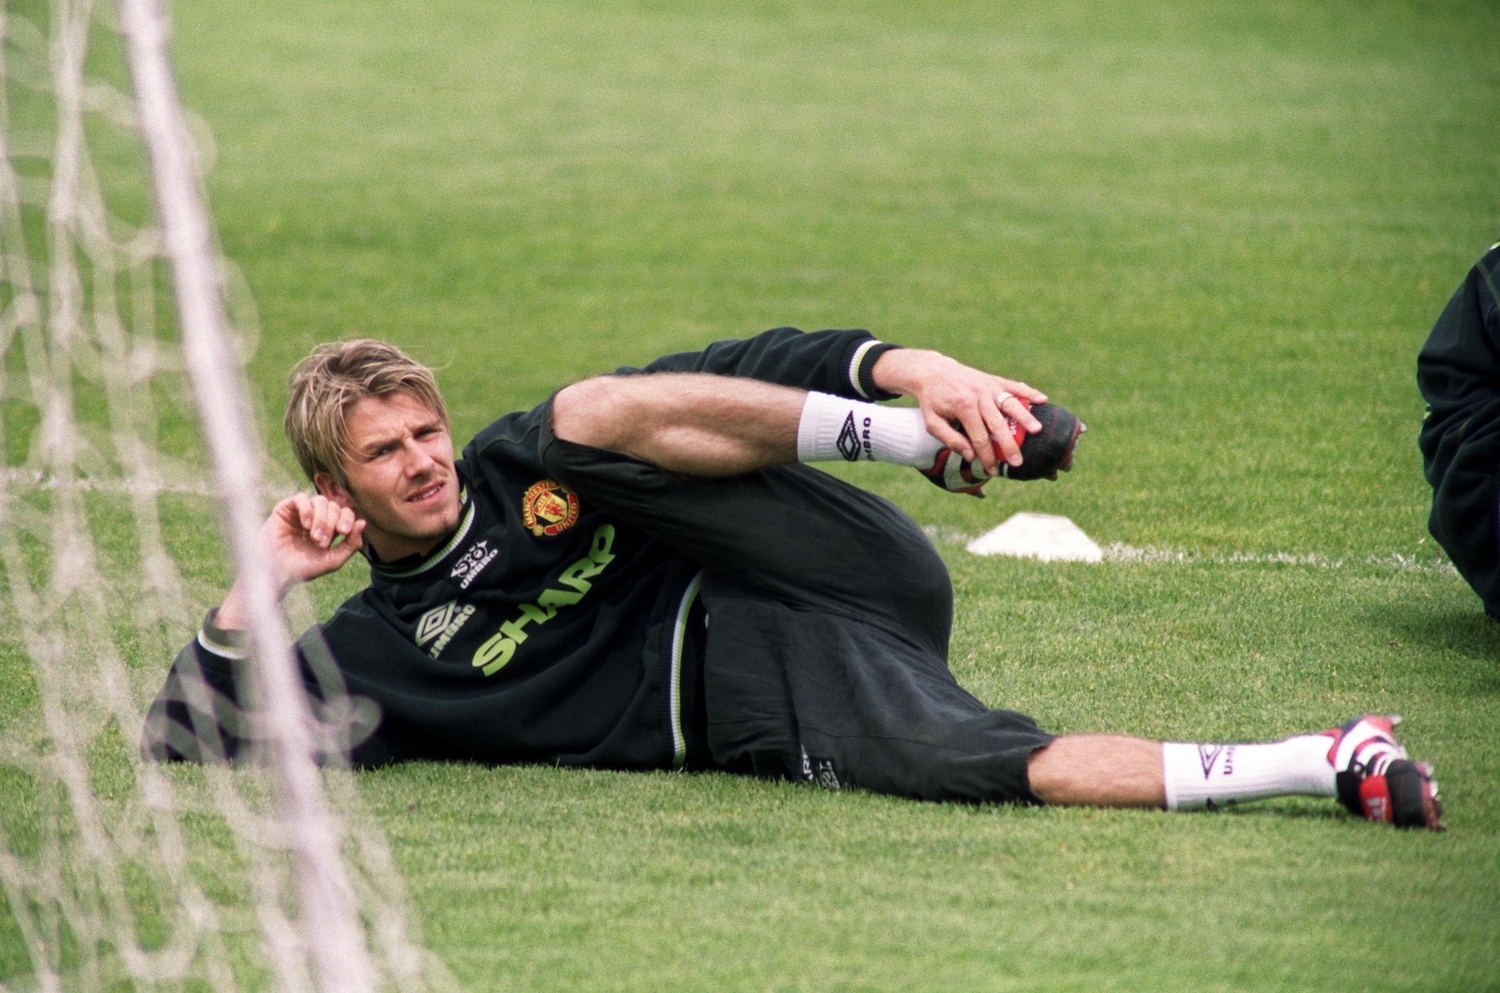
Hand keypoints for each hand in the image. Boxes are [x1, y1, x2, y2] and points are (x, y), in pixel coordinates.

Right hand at [264, 491, 366, 588]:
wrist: (276, 573)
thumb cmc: (304, 569)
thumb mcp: (333, 560)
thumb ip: (351, 544)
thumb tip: (363, 522)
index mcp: (329, 528)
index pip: (345, 513)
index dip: (348, 519)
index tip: (344, 532)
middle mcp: (316, 518)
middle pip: (334, 506)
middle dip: (332, 523)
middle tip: (322, 542)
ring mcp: (301, 512)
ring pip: (320, 501)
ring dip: (321, 518)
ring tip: (314, 536)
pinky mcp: (285, 509)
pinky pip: (302, 498)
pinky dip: (307, 510)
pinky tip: (305, 525)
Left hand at [872, 348, 1047, 475]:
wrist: (932, 371)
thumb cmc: (932, 400)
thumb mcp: (932, 422)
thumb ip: (950, 439)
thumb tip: (970, 456)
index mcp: (963, 407)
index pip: (980, 437)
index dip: (987, 456)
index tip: (993, 470)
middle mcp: (979, 395)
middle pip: (998, 424)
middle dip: (1009, 445)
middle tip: (1018, 462)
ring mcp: (988, 386)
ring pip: (1011, 403)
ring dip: (1025, 417)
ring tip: (1037, 430)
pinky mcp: (994, 380)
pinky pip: (1013, 386)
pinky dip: (1028, 392)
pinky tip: (1043, 399)